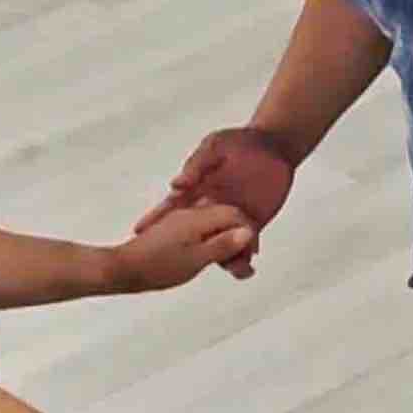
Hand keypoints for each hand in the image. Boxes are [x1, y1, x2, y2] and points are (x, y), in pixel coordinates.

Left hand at [108, 203, 254, 293]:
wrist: (124, 269)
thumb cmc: (159, 266)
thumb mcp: (195, 259)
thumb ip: (222, 245)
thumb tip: (247, 232)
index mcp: (198, 216)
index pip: (234, 214)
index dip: (248, 233)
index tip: (252, 256)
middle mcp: (191, 212)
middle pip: (226, 219)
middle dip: (239, 240)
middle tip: (244, 266)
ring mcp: (182, 220)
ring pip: (214, 227)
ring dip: (226, 245)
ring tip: (232, 269)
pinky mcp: (175, 231)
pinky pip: (202, 233)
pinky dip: (213, 246)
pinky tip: (214, 262)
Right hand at [136, 127, 296, 279]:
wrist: (274, 145)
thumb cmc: (240, 141)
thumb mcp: (215, 146)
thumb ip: (196, 164)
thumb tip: (175, 184)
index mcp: (198, 189)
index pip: (173, 207)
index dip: (156, 219)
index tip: (139, 232)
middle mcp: (212, 207)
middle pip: (193, 234)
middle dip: (178, 251)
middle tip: (165, 267)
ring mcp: (231, 218)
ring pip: (219, 245)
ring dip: (216, 258)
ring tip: (215, 271)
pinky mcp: (253, 223)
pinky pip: (245, 246)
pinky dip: (243, 258)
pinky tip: (244, 268)